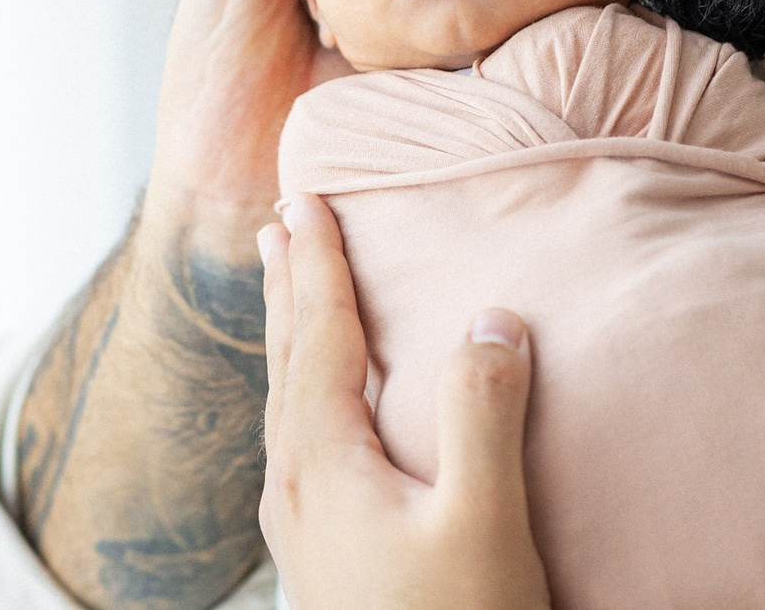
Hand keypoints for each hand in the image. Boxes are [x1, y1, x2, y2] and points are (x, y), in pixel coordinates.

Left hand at [259, 196, 550, 609]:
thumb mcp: (483, 523)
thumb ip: (482, 414)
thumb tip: (489, 316)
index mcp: (325, 466)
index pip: (320, 337)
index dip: (317, 264)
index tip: (306, 199)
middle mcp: (297, 492)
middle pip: (288, 364)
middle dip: (288, 289)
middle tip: (275, 224)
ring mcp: (302, 534)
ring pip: (287, 407)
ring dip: (292, 340)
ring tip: (291, 297)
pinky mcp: (322, 566)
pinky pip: (299, 447)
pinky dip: (306, 397)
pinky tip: (320, 421)